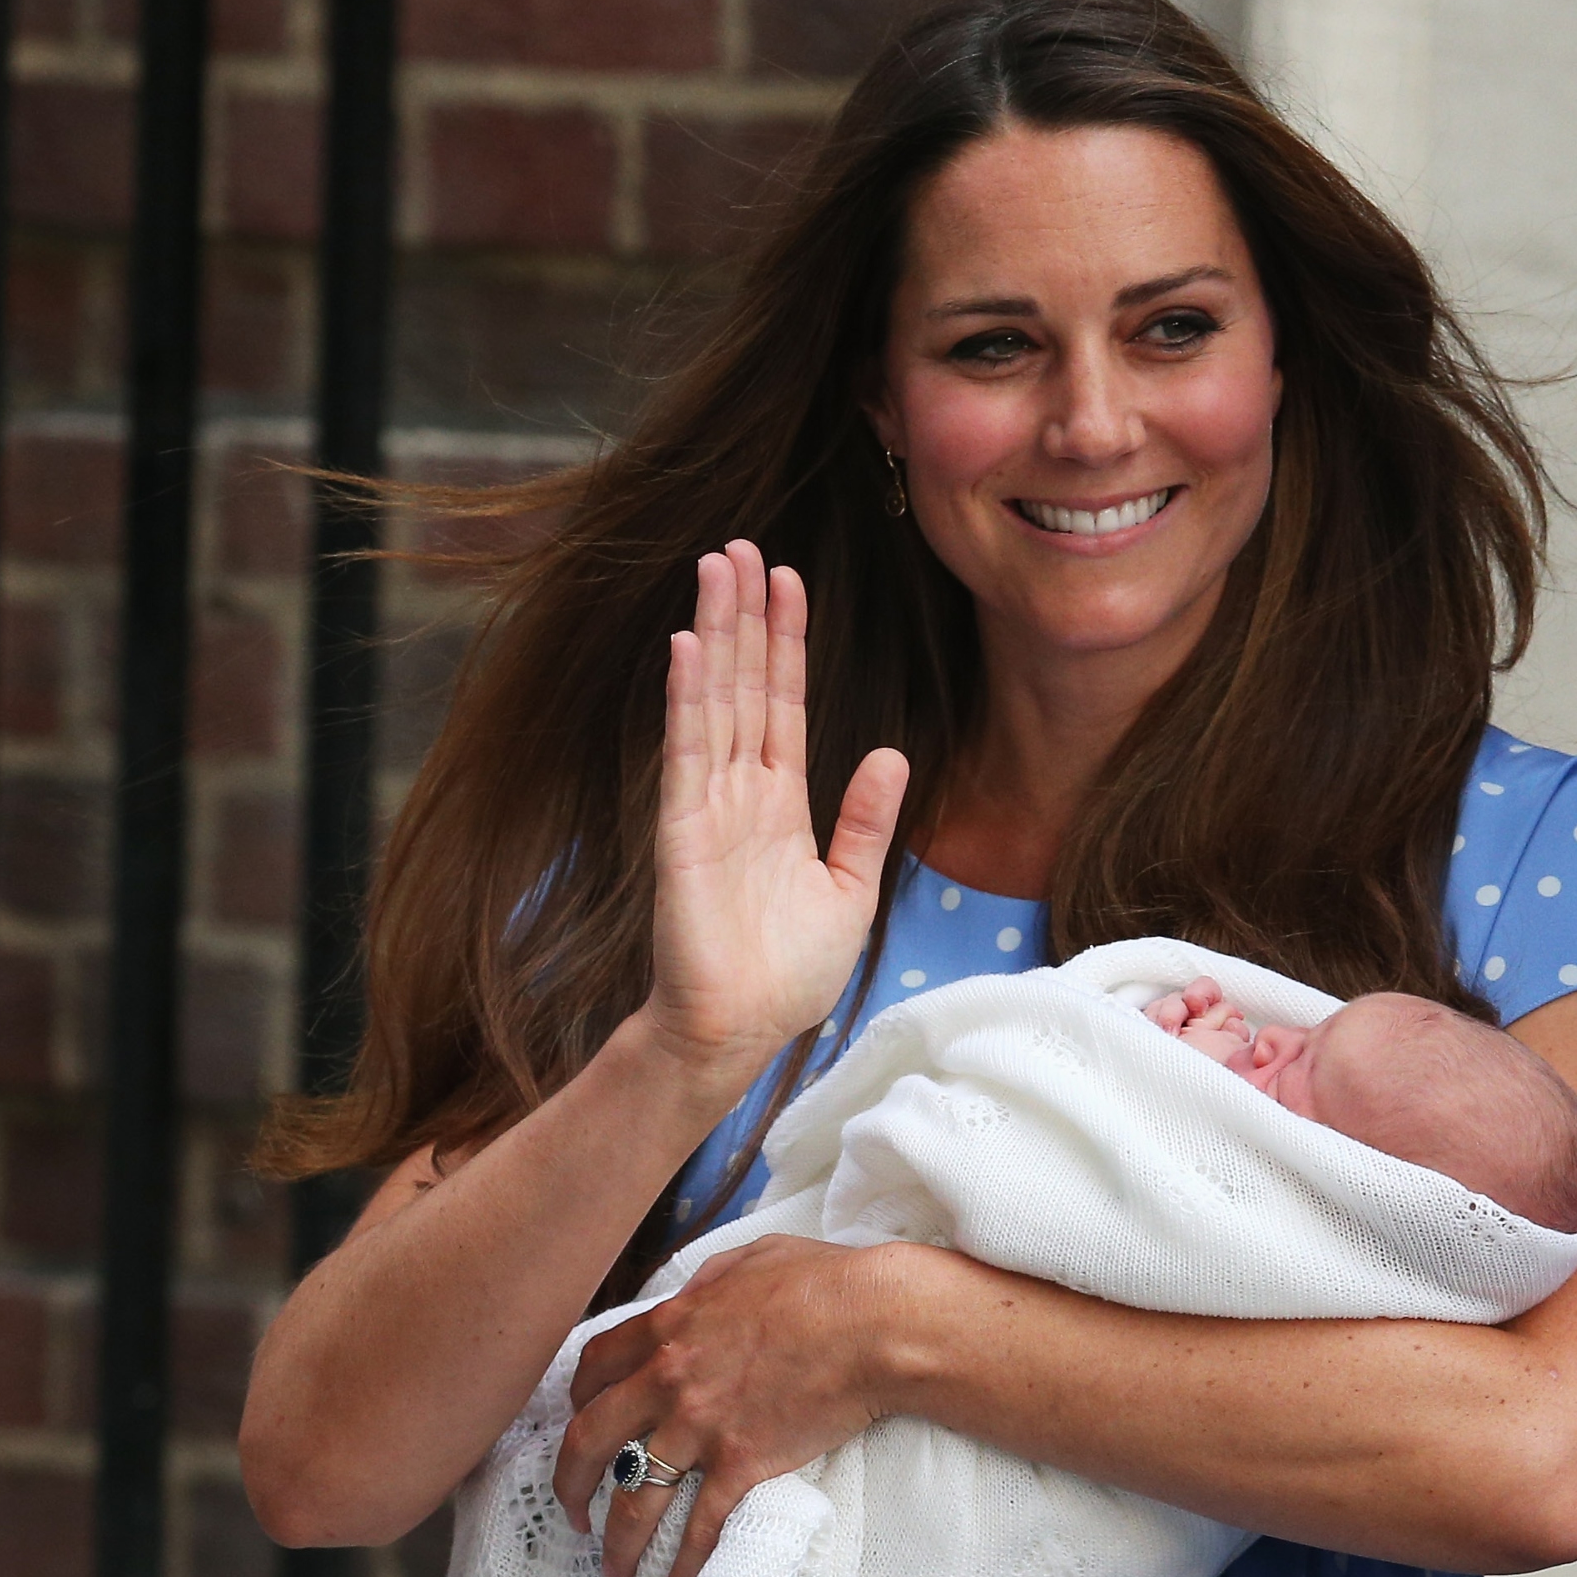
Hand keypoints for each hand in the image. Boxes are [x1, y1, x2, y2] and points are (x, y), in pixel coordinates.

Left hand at [555, 1235, 948, 1576]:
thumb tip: (693, 1295)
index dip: (578, 1401)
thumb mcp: (752, 1259)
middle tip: (573, 1513)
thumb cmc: (826, 1282)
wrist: (875, 1323)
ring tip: (614, 1571)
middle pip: (589, 1441)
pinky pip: (699, 1528)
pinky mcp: (741, 1465)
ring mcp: (701, 1428)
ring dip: (617, 1541)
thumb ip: (709, 1281)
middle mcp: (668, 1382)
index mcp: (668, 1329)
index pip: (595, 1369)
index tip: (579, 1423)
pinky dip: (683, 1569)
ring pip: (633, 1497)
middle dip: (570, 1485)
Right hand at [641, 543, 910, 1092]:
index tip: (786, 581)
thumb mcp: (850, 888)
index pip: (783, 703)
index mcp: (782, 802)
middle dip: (745, 617)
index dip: (785, 642)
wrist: (743, 1031)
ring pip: (715, 702)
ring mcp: (708, 807)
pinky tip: (687, 648)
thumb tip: (892, 752)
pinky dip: (687, 700)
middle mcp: (741, 792)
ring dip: (716, 636)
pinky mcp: (684, 833)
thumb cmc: (789, 972)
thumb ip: (866, 819)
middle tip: (742, 546)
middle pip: (744, 685)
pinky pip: (686, 754)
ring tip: (717, 569)